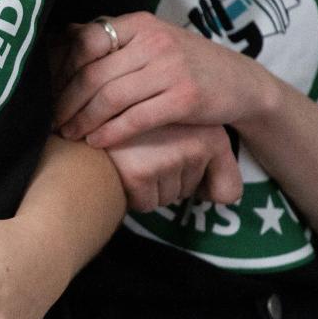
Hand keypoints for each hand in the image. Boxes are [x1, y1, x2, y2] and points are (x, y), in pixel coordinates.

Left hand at [53, 12, 279, 148]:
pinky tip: (97, 142)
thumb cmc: (187, 64)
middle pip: (93, 73)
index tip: (47, 92)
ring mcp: (171, 69)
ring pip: (111, 97)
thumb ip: (115, 41)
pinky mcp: (185, 98)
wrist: (241, 83)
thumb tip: (63, 38)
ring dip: (84, 120)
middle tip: (51, 121)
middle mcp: (154, 42)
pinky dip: (111, 133)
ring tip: (69, 135)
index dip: (61, 70)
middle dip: (67, 102)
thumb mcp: (152, 41)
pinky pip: (136, 118)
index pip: (86, 42)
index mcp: (140, 24)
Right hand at [105, 124, 241, 211]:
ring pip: (168, 198)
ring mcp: (168, 156)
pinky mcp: (140, 171)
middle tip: (149, 153)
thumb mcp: (185, 132)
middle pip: (190, 192)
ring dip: (151, 187)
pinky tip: (123, 167)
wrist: (90, 114)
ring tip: (134, 156)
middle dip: (170, 182)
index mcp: (211, 131)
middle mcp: (195, 141)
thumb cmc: (138, 127)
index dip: (204, 190)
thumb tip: (226, 198)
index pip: (228, 192)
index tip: (186, 171)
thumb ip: (217, 166)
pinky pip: (147, 203)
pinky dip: (133, 194)